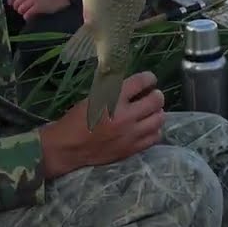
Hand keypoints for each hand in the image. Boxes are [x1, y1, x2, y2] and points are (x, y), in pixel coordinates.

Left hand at [5, 0, 69, 20]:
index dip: (12, 2)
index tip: (17, 4)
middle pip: (15, 4)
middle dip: (19, 8)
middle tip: (26, 8)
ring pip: (20, 10)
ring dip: (24, 13)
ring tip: (30, 11)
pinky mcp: (38, 7)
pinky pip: (26, 15)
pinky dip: (28, 17)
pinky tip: (32, 15)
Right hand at [38, 71, 164, 178]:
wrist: (68, 148)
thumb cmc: (77, 120)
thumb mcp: (93, 97)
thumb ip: (113, 89)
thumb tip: (132, 82)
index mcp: (112, 99)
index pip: (141, 82)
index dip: (149, 78)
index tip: (149, 79)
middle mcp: (125, 115)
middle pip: (156, 100)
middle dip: (156, 95)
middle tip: (152, 96)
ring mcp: (130, 134)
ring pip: (159, 119)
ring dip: (157, 112)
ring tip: (151, 112)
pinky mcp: (132, 148)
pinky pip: (154, 137)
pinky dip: (154, 130)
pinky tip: (147, 127)